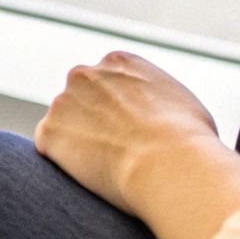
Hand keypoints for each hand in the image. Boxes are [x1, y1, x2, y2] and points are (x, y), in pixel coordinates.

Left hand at [34, 50, 221, 216]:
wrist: (170, 162)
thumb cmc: (190, 140)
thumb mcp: (183, 104)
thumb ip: (159, 99)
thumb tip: (165, 115)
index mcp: (119, 63)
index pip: (106, 82)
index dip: (115, 110)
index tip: (126, 132)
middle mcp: (86, 74)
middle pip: (79, 99)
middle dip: (90, 122)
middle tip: (111, 152)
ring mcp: (63, 102)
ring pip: (64, 125)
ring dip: (77, 143)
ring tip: (107, 169)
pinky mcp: (49, 132)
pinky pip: (51, 149)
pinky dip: (64, 163)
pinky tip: (90, 175)